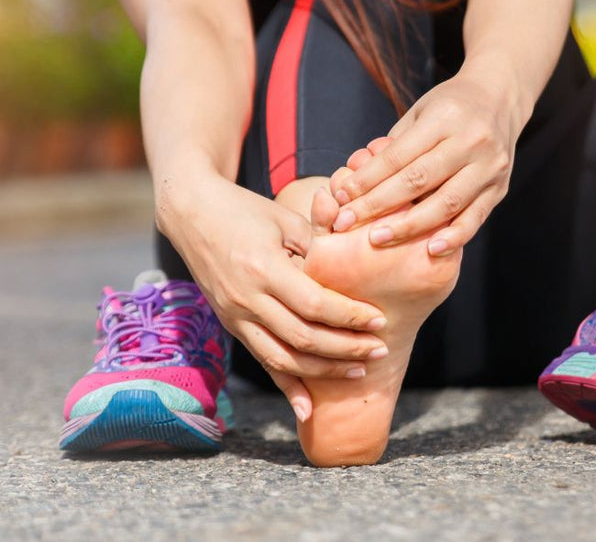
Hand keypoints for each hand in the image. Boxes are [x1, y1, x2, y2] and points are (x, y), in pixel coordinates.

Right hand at [159, 170, 390, 419]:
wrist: (192, 213)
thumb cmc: (246, 210)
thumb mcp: (285, 220)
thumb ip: (316, 249)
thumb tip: (351, 274)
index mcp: (264, 269)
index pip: (315, 304)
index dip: (349, 317)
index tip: (379, 320)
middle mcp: (247, 299)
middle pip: (303, 337)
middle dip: (346, 348)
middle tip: (380, 349)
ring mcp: (236, 316)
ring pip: (283, 358)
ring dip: (324, 370)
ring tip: (359, 370)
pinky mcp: (231, 325)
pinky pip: (262, 360)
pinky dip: (286, 386)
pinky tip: (307, 409)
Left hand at [328, 67, 522, 255]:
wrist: (500, 99)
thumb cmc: (451, 107)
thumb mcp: (421, 112)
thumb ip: (395, 146)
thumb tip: (357, 182)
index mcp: (446, 118)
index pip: (399, 156)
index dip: (367, 179)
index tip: (341, 198)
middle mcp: (471, 141)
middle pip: (418, 180)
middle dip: (378, 205)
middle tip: (347, 223)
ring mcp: (489, 166)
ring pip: (446, 203)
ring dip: (409, 226)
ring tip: (378, 239)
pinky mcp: (499, 187)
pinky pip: (475, 217)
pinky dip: (454, 237)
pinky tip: (431, 249)